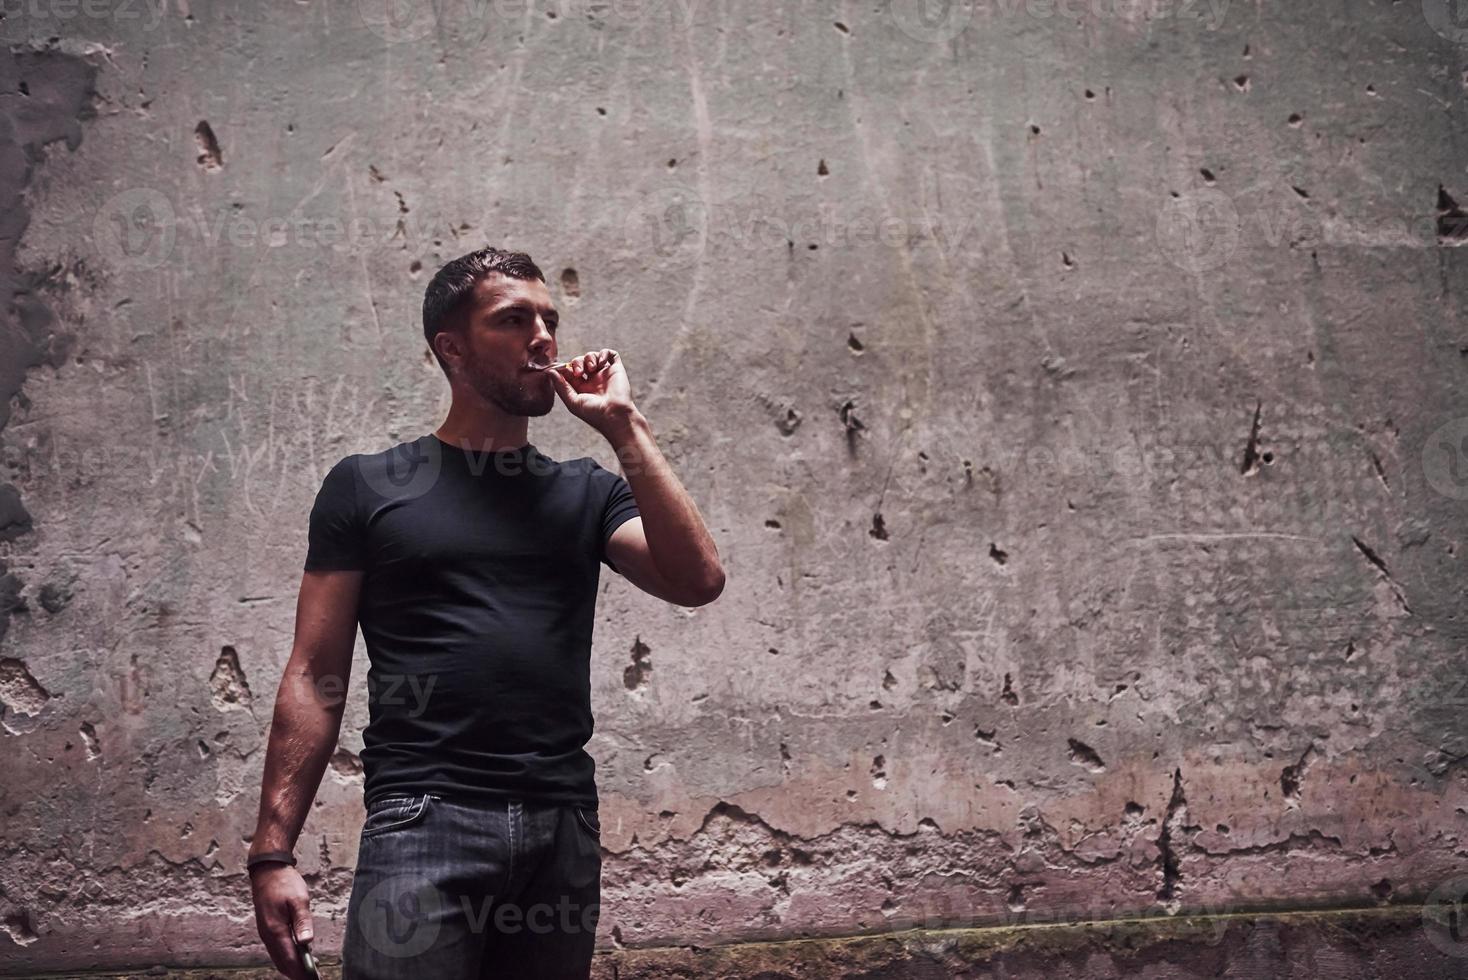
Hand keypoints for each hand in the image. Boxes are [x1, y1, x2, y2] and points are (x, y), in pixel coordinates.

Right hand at [250, 863, 314, 979]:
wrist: (268, 871)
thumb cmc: (284, 883)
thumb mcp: (298, 900)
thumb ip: (302, 922)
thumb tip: (306, 943)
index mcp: (276, 930)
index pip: (289, 958)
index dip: (301, 971)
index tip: (312, 978)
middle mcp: (268, 935)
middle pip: (283, 962)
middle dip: (297, 973)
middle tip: (312, 978)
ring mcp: (267, 933)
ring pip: (279, 957)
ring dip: (292, 966)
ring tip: (309, 972)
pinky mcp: (268, 928)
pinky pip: (277, 949)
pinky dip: (288, 957)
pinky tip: (299, 956)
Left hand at [545, 348, 637, 433]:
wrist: (615, 416)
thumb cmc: (594, 413)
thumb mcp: (572, 401)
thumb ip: (560, 386)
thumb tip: (549, 371)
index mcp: (582, 388)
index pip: (570, 371)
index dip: (564, 367)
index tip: (561, 369)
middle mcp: (593, 380)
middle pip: (580, 361)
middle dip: (576, 362)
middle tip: (579, 373)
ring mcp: (604, 374)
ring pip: (593, 356)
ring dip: (589, 358)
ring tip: (591, 369)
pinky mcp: (616, 370)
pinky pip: (610, 354)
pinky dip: (603, 353)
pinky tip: (600, 362)